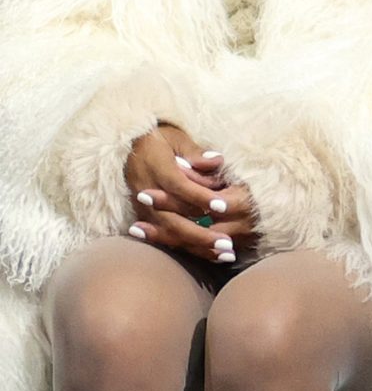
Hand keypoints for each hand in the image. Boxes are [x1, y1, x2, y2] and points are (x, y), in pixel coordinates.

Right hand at [124, 124, 257, 262]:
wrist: (127, 145)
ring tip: (223, 255)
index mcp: (156, 168)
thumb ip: (195, 151)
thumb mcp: (175, 136)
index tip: (222, 206)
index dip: (200, 197)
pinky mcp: (143, 217)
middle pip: (172, 219)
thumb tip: (216, 160)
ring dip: (196, 246)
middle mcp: (146, 191)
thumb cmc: (157, 138)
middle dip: (200, 234)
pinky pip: (164, 236)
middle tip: (227, 245)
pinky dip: (186, 246)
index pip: (179, 186)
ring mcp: (142, 208)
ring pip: (168, 233)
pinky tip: (208, 254)